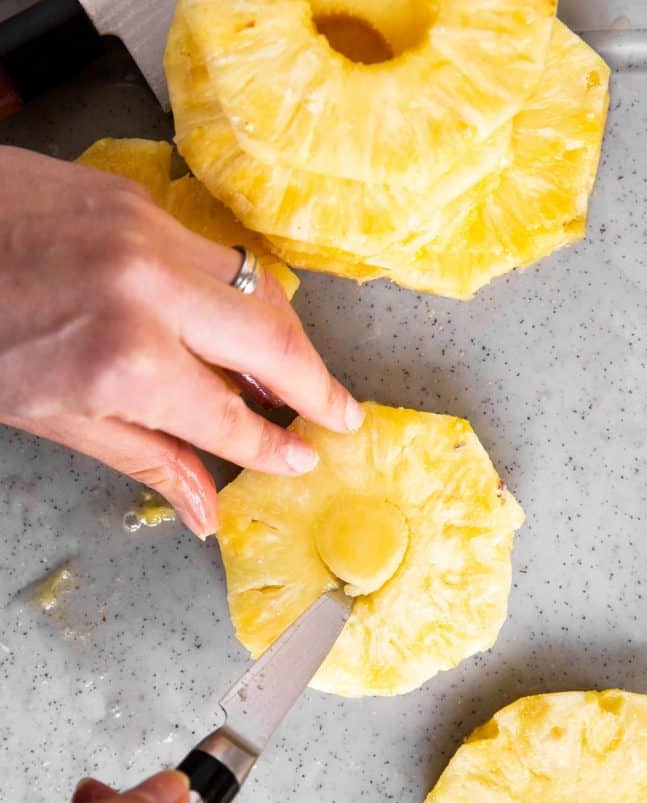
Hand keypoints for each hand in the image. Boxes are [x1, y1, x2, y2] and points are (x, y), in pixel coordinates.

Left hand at [0, 146, 363, 536]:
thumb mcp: (53, 417)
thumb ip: (146, 458)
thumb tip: (206, 510)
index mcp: (123, 361)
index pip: (230, 417)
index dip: (274, 446)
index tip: (303, 458)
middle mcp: (149, 290)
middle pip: (274, 340)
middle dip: (319, 384)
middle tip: (343, 414)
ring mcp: (147, 233)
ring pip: (255, 288)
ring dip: (286, 336)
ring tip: (297, 375)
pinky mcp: (137, 198)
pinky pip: (215, 255)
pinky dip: (237, 295)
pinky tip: (233, 324)